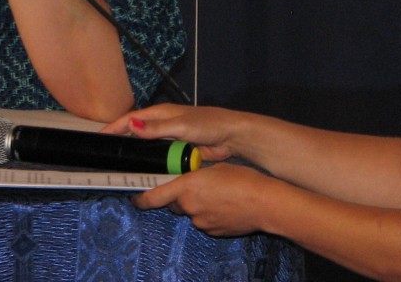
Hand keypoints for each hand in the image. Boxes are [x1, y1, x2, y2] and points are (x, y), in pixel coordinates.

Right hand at [102, 104, 242, 162]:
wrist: (231, 138)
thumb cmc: (208, 125)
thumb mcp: (181, 126)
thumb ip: (156, 128)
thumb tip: (130, 124)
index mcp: (160, 113)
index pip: (130, 120)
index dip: (113, 128)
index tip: (98, 138)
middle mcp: (162, 125)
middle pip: (135, 135)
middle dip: (120, 144)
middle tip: (104, 158)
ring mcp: (169, 140)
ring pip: (146, 150)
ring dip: (135, 157)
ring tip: (119, 169)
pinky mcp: (177, 153)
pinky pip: (159, 160)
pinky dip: (150, 166)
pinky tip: (142, 175)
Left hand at [133, 163, 274, 236]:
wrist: (265, 203)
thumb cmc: (241, 179)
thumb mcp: (214, 168)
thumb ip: (195, 176)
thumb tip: (189, 182)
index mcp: (186, 188)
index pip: (154, 197)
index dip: (142, 199)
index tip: (135, 199)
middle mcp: (189, 207)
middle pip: (174, 204)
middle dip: (179, 197)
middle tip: (194, 187)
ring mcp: (201, 222)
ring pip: (191, 213)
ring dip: (197, 205)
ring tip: (217, 195)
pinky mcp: (213, 232)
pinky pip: (204, 221)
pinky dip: (209, 214)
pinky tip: (225, 206)